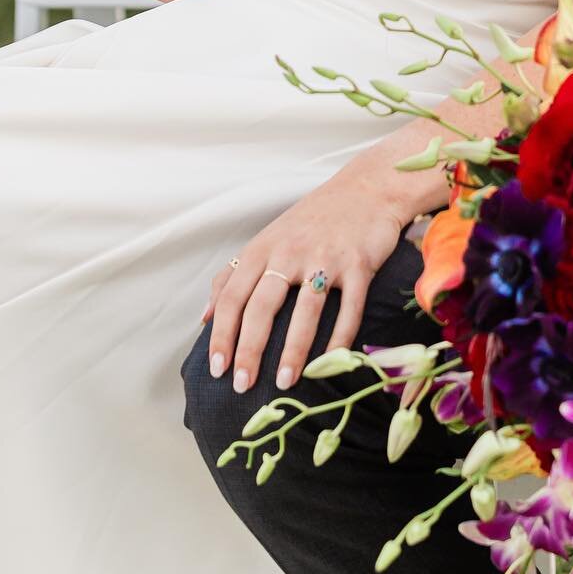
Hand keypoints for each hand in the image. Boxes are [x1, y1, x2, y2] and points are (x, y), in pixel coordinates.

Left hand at [204, 157, 422, 395]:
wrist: (368, 187)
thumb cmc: (313, 219)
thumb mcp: (267, 238)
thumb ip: (233, 274)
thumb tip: (203, 318)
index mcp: (264, 248)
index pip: (232, 297)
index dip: (221, 335)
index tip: (217, 370)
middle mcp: (291, 252)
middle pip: (262, 307)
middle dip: (250, 350)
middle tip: (244, 385)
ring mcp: (326, 258)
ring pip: (305, 311)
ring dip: (293, 351)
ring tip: (284, 382)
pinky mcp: (360, 264)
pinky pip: (349, 308)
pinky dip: (340, 338)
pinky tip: (332, 362)